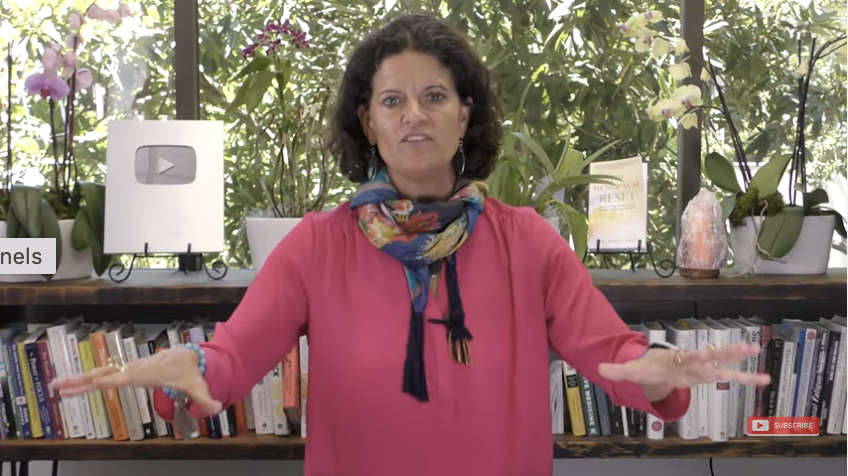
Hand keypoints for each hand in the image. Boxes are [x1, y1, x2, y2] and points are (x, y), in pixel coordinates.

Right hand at [51, 348, 222, 414]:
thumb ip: (206, 398)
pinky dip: (83, 381)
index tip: (97, 381)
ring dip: (77, 380)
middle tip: (60, 385)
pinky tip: (67, 388)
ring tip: (55, 386)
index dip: (114, 379)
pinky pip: (100, 376)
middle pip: (105, 373)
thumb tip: (217, 407)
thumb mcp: (198, 386)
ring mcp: (126, 370)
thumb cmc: (189, 372)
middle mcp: (133, 370)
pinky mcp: (123, 373)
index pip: (128, 377)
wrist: (185, 357)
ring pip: (99, 373)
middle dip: (84, 379)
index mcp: (148, 373)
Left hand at [597, 342, 769, 392]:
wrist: (656, 366)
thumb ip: (617, 371)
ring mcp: (701, 367)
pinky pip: (729, 376)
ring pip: (721, 361)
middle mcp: (690, 361)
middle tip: (744, 348)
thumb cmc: (647, 368)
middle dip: (723, 352)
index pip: (682, 359)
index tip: (704, 354)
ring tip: (758, 352)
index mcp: (672, 361)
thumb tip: (599, 369)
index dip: (691, 358)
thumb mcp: (631, 372)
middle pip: (708, 355)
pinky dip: (745, 378)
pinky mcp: (707, 375)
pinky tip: (764, 379)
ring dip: (737, 358)